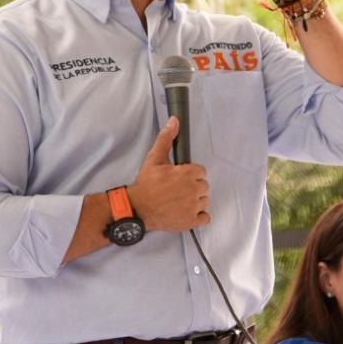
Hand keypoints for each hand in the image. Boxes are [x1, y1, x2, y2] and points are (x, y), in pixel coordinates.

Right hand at [127, 117, 209, 231]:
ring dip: (195, 201)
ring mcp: (194, 207)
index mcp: (188, 174)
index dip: (189, 174)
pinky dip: (198, 216)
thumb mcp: (154, 159)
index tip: (179, 178)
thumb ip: (166, 139)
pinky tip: (186, 212)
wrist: (136, 208)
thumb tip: (174, 122)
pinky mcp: (191, 221)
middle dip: (192, 187)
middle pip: (204, 186)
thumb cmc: (145, 185)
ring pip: (205, 201)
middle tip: (177, 190)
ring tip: (179, 201)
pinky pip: (205, 218)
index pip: (200, 171)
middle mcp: (194, 190)